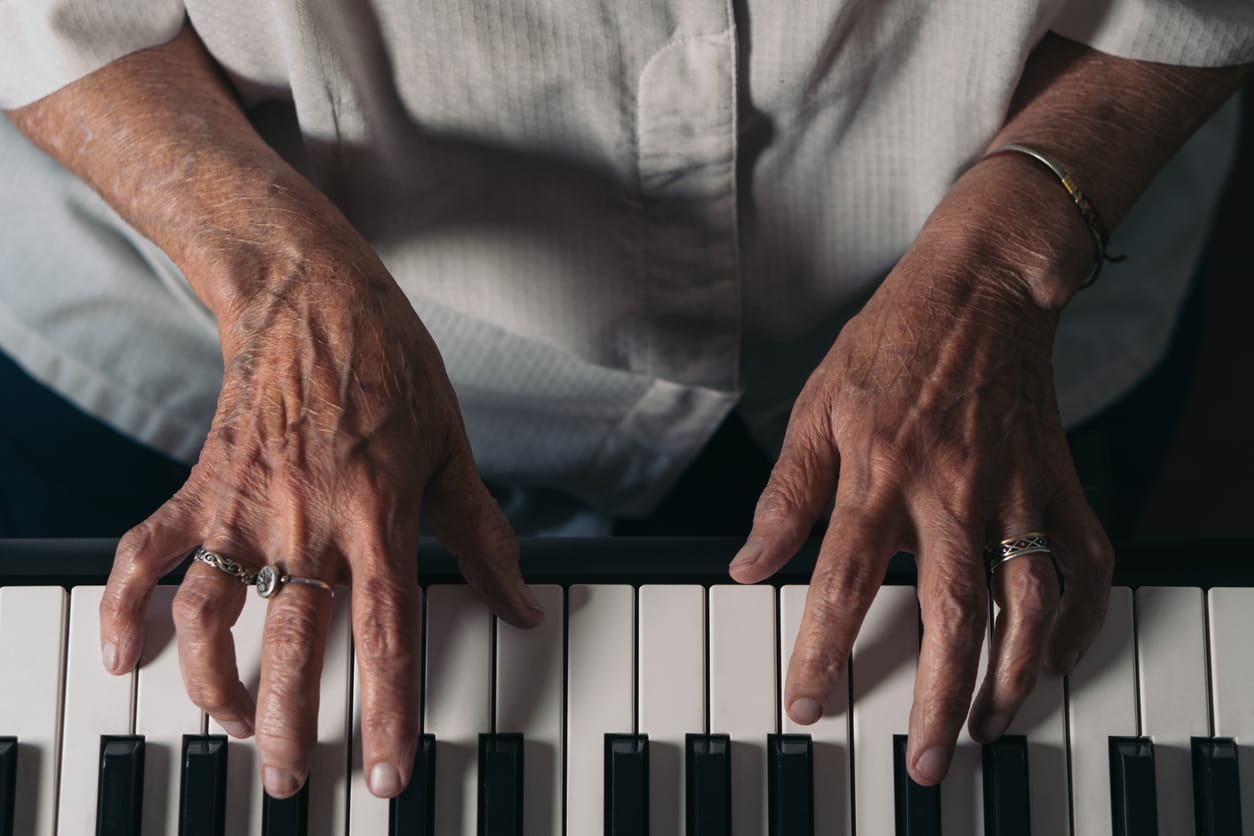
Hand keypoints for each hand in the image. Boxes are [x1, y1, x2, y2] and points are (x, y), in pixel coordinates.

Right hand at [98, 240, 541, 798]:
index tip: (389, 776)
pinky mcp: (200, 487)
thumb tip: (524, 606)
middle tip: (294, 781)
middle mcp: (308, 522)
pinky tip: (124, 656)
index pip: (385, 636)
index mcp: (379, 516)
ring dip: (214, 687)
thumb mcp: (455, 451)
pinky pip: (146, 556)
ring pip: (212, 620)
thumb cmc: (392, 369)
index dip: (389, 715)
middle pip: (294, 649)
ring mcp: (245, 507)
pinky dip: (126, 607)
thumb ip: (485, 537)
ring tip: (235, 725)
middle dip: (292, 730)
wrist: (314, 298)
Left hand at [730, 203, 1113, 784]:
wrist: (978, 291)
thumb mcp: (814, 409)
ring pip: (1026, 603)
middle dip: (936, 697)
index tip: (807, 703)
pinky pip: (1084, 567)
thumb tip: (750, 565)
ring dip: (1010, 677)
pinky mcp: (1059, 484)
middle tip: (923, 761)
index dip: (822, 652)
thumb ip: (785, 494)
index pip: (844, 583)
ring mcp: (1015, 491)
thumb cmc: (889, 346)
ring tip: (987, 728)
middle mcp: (951, 490)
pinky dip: (1077, 622)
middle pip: (949, 613)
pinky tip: (1053, 661)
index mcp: (879, 473)